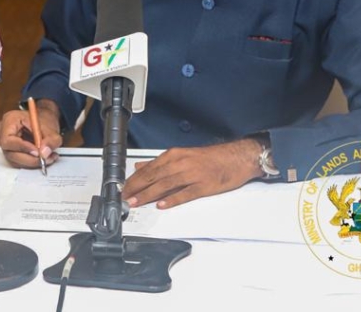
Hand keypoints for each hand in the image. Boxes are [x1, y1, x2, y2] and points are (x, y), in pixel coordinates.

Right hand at [0, 99, 62, 168]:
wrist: (42, 122)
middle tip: (46, 158)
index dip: (22, 148)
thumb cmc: (42, 120)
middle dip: (30, 159)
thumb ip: (50, 140)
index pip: (8, 140)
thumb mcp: (51, 127)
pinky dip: (32, 163)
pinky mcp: (10, 153)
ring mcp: (5, 145)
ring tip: (49, 158)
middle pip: (11, 153)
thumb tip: (44, 152)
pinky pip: (19, 163)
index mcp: (9, 120)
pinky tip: (44, 158)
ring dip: (33, 162)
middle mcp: (3, 133)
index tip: (37, 152)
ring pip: (15, 161)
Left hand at [122, 138, 263, 208]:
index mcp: (175, 155)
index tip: (123, 188)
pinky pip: (185, 193)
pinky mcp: (204, 186)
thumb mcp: (183, 155)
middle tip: (124, 197)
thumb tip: (141, 167)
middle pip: (153, 176)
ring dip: (148, 194)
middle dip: (136, 188)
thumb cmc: (211, 158)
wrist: (237, 157)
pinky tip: (162, 205)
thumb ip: (161, 162)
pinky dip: (172, 199)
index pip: (148, 168)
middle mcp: (181, 163)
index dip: (134, 179)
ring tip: (136, 202)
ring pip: (165, 185)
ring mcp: (192, 174)